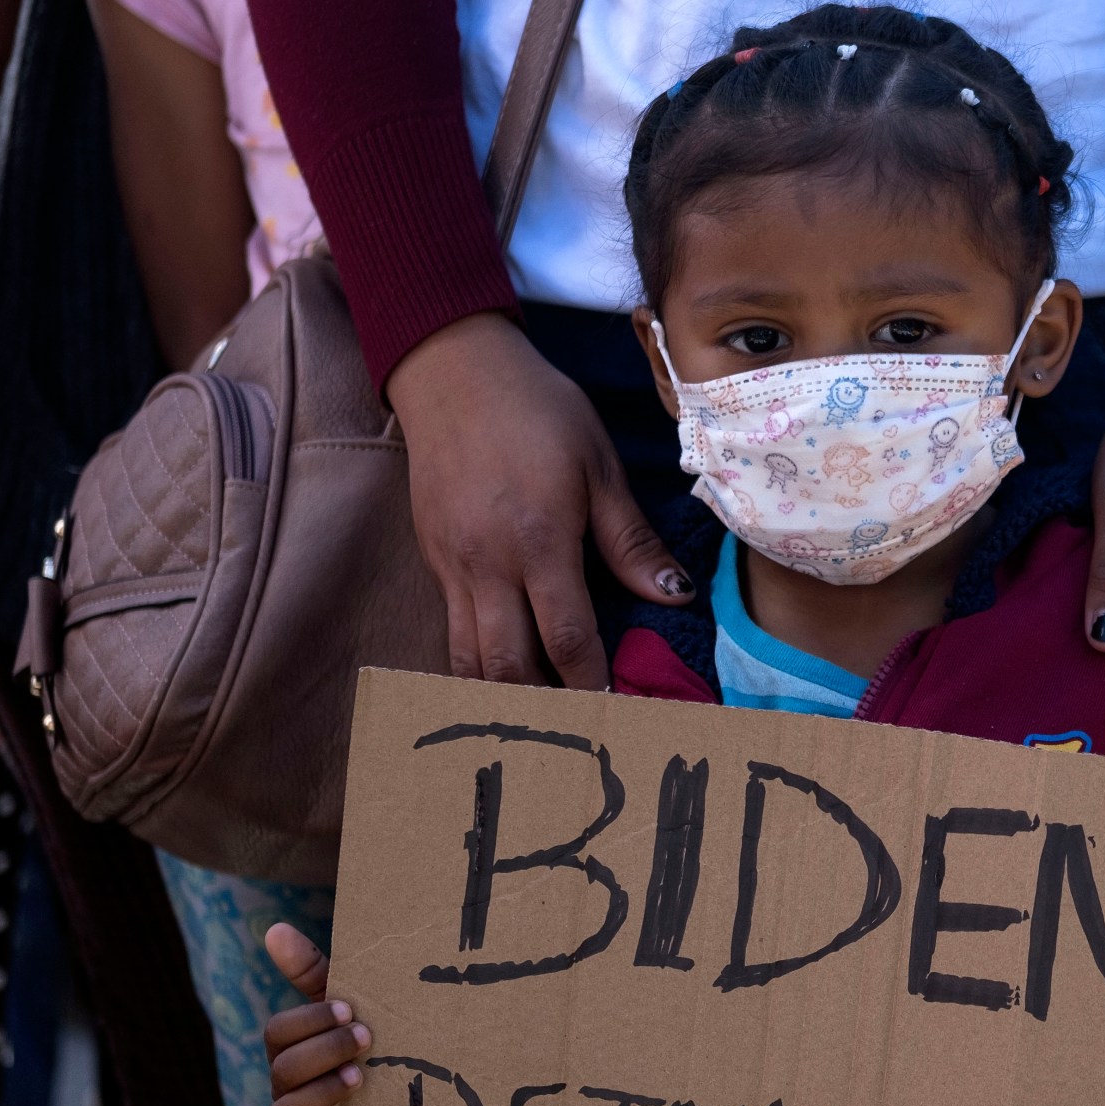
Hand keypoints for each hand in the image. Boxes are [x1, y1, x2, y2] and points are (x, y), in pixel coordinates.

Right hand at [263, 922, 369, 1105]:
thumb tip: (273, 928)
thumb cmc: (368, 1046)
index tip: (349, 1009)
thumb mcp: (347, 1009)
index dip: (309, 1021)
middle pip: (282, 1070)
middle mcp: (288, 1087)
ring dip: (318, 1096)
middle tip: (366, 1040)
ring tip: (358, 1081)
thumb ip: (313, 971)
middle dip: (323, 1051)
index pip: (279, 1032)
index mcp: (294, 1049)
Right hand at [388, 312, 691, 689]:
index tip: (617, 717)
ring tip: (536, 724)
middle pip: (508, 666)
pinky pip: (451, 632)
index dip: (593, 685)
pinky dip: (475, 666)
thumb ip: (631, 539)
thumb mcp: (598, 466)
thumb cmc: (538, 411)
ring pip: (467, 660)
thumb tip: (672, 595)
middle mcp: (487, 564)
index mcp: (539, 542)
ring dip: (501, 698)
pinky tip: (502, 680)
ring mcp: (452, 566)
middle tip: (577, 735)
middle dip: (543, 707)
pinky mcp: (432, 560)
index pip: (568, 638)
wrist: (453, 370)